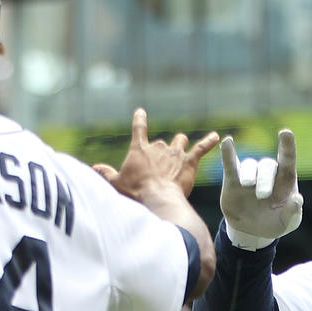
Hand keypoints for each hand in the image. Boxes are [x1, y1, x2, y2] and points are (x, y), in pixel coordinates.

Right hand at [92, 108, 219, 201]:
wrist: (158, 199)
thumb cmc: (135, 193)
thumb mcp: (116, 184)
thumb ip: (106, 173)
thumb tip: (95, 168)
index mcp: (140, 150)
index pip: (139, 129)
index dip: (140, 120)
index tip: (141, 112)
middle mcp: (158, 147)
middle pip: (162, 142)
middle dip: (162, 151)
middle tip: (159, 167)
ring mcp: (176, 153)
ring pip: (180, 140)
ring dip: (180, 144)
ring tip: (181, 149)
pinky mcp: (189, 162)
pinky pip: (201, 148)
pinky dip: (208, 141)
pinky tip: (216, 136)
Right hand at [219, 130, 302, 249]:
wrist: (252, 232)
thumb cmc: (275, 223)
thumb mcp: (287, 223)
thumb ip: (293, 212)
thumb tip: (297, 199)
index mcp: (285, 180)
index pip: (287, 159)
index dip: (287, 145)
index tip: (285, 132)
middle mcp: (268, 174)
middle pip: (266, 165)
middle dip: (265, 179)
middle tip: (262, 196)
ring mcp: (250, 175)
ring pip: (249, 165)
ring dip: (248, 174)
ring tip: (247, 185)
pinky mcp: (233, 180)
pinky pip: (230, 164)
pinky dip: (228, 153)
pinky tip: (227, 142)